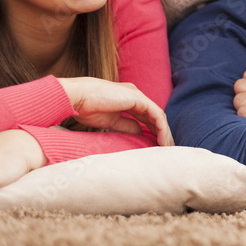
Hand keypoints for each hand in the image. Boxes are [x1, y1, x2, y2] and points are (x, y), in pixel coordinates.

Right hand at [58, 77, 173, 145]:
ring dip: (164, 132)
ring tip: (167, 148)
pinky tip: (162, 140)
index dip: (153, 130)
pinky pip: (156, 115)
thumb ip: (126, 125)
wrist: (78, 97)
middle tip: (167, 149)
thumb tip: (140, 133)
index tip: (156, 145)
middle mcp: (135, 96)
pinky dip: (161, 128)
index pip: (146, 117)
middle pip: (154, 116)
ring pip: (158, 116)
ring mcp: (137, 96)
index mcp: (127, 100)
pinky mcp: (138, 98)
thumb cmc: (87, 108)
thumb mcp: (111, 121)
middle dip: (162, 133)